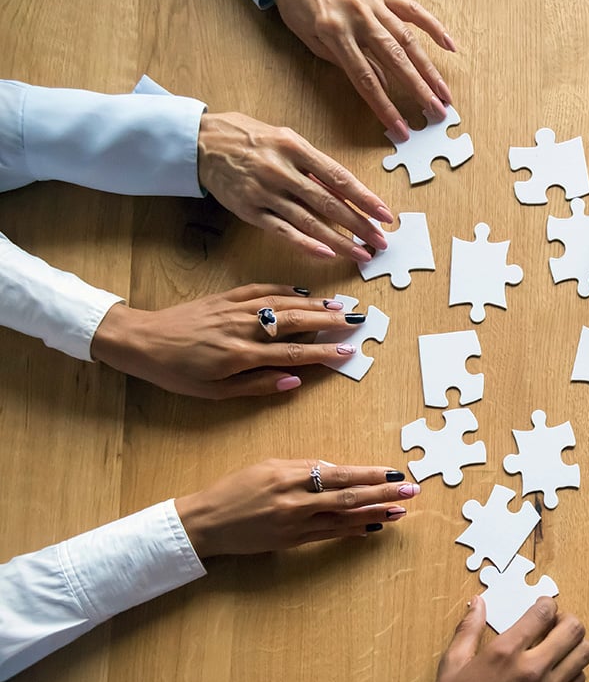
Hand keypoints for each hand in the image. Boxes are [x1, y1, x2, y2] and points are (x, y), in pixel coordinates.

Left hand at [92, 284, 365, 398]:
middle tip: (356, 321)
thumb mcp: (214, 392)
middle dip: (328, 321)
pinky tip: (300, 292)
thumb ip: (256, 386)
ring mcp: (234, 308)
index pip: (292, 353)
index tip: (347, 352)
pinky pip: (260, 289)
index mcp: (240, 355)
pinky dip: (283, 289)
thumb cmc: (176, 373)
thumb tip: (294, 382)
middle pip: (294, 322)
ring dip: (312, 303)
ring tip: (338, 306)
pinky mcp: (225, 297)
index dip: (323, 352)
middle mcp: (242, 328)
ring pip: (281, 303)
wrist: (140, 340)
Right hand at [174, 459, 418, 557]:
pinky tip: (372, 527)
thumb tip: (338, 469)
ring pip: (343, 518)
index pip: (339, 474)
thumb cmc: (235, 489)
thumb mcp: (268, 466)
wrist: (207, 522)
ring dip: (375, 515)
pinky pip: (329, 535)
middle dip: (382, 494)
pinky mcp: (292, 541)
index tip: (393, 472)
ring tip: (400, 513)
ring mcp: (295, 524)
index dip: (369, 474)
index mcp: (288, 475)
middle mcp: (294, 500)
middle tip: (409, 492)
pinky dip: (353, 530)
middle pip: (348, 496)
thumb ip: (304, 467)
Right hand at [197, 111, 390, 260]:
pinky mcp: (250, 211)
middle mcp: (282, 170)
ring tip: (362, 254)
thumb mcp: (285, 138)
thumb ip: (313, 164)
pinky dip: (306, 244)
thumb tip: (345, 189)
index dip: (364, 198)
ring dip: (340, 241)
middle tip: (381, 241)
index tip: (384, 214)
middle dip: (359, 225)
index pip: (339, 177)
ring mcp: (265, 193)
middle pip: (329, 203)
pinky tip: (327, 254)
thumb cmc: (250, 138)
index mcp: (295, 147)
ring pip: (310, 222)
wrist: (201, 142)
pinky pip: (283, 231)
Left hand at [271, 0, 455, 135]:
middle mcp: (358, 18)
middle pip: (395, 61)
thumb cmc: (298, 4)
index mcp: (336, 33)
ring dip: (429, 69)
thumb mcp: (312, 40)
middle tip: (437, 112)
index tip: (401, 128)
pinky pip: (412, 9)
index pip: (366, 80)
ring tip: (444, 92)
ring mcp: (373, 4)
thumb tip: (380, 85)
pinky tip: (449, 46)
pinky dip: (433, 27)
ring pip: (408, 40)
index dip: (385, 107)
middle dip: (418, 90)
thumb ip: (345, 63)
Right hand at [415, 597, 588, 681]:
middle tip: (554, 623)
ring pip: (584, 653)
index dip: (546, 603)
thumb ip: (468, 628)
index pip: (544, 613)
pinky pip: (580, 680)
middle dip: (566, 619)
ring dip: (574, 643)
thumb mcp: (453, 663)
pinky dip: (573, 669)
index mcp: (505, 652)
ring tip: (559, 645)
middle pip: (573, 629)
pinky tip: (556, 670)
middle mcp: (532, 669)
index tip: (542, 606)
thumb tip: (478, 604)